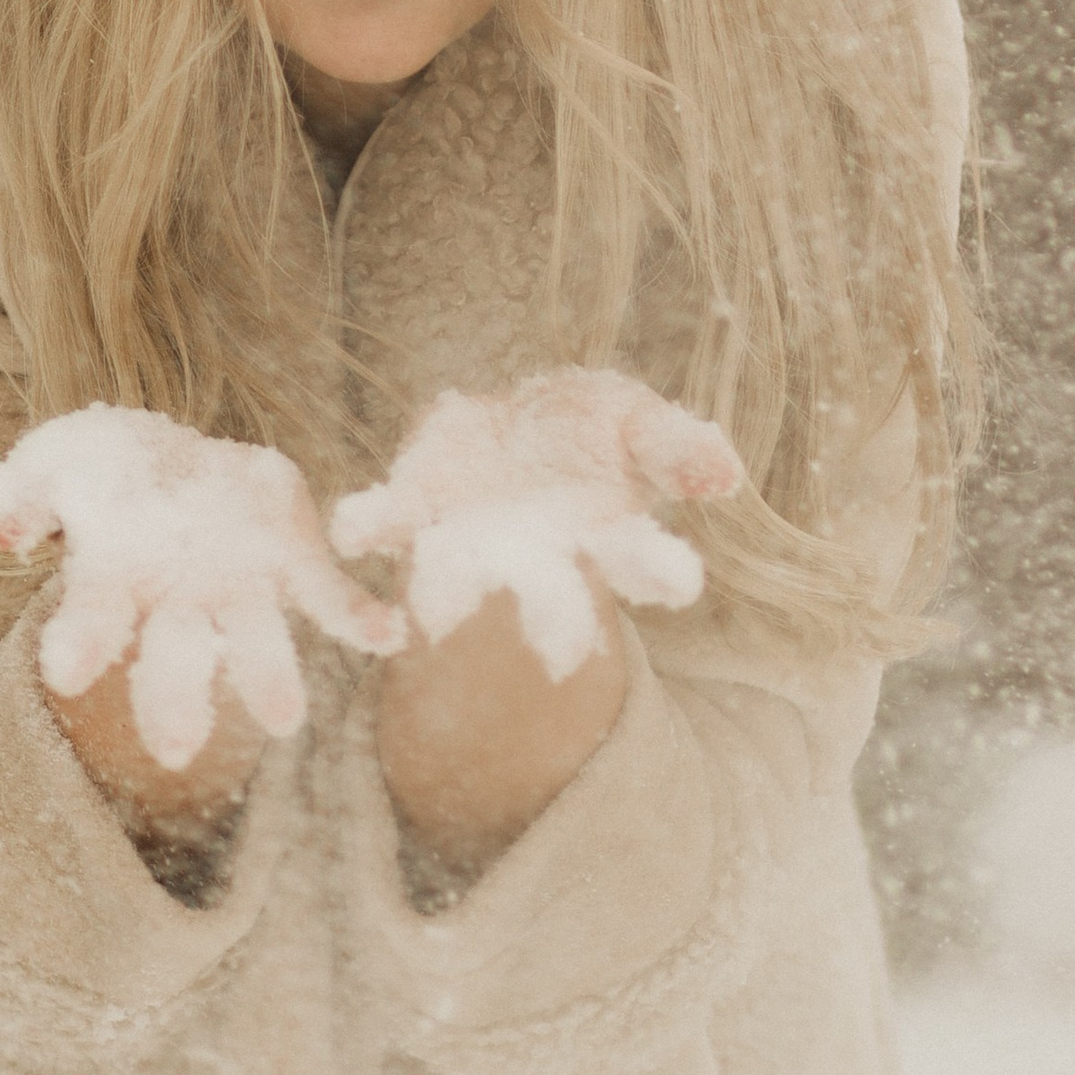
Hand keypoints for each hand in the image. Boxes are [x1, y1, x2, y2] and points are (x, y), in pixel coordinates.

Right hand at [0, 404, 404, 769]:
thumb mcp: (53, 463)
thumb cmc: (100, 472)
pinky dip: (361, 618)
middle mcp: (180, 605)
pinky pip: (330, 598)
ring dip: (271, 680)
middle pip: (177, 663)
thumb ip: (18, 491)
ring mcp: (240, 590)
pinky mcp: (293, 563)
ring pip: (257, 648)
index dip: (81, 644)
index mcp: (116, 582)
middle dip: (176, 703)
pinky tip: (391, 632)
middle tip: (175, 750)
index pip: (93, 622)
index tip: (65, 672)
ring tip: (285, 717)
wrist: (167, 460)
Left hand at [330, 369, 744, 683]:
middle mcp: (538, 562)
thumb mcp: (639, 423)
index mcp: (606, 540)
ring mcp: (468, 545)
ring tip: (434, 610)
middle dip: (555, 623)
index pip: (646, 564)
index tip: (681, 579)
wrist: (504, 431)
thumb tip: (725, 475)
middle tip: (560, 650)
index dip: (662, 573)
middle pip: (554, 600)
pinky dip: (364, 527)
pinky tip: (348, 531)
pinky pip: (381, 526)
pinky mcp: (411, 513)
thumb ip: (680, 447)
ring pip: (461, 581)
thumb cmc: (585, 437)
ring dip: (447, 595)